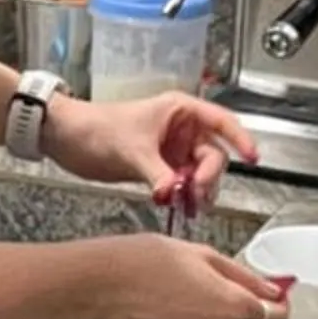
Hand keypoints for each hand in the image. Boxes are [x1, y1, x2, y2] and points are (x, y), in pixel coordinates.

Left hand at [49, 90, 256, 207]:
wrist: (65, 137)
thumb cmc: (95, 128)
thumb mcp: (130, 150)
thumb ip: (157, 173)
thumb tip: (174, 193)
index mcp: (180, 111)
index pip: (221, 122)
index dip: (240, 138)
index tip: (253, 157)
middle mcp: (181, 129)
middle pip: (213, 154)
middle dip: (208, 176)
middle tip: (195, 194)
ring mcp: (171, 149)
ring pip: (199, 172)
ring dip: (198, 190)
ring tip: (188, 206)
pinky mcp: (160, 167)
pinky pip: (182, 183)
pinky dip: (184, 196)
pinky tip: (180, 207)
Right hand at [81, 237, 289, 318]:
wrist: (102, 281)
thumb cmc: (149, 260)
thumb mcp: (204, 255)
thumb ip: (245, 277)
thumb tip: (274, 291)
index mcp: (234, 306)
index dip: (274, 308)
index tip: (268, 300)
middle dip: (229, 313)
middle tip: (200, 288)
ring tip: (176, 302)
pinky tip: (160, 317)